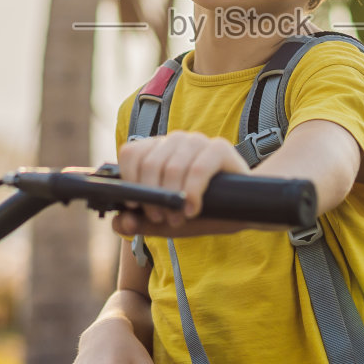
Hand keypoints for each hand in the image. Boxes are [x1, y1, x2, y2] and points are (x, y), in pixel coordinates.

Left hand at [113, 131, 249, 232]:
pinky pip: (198, 169)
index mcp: (158, 151)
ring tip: (179, 219)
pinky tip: (193, 210)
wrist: (243, 208)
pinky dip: (192, 193)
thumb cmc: (200, 211)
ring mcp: (198, 141)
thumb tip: (119, 221)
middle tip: (161, 219)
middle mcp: (175, 140)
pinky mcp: (219, 147)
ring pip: (173, 166)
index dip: (130, 180)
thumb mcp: (166, 222)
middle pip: (150, 163)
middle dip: (152, 197)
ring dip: (173, 199)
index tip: (135, 205)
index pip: (131, 154)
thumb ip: (140, 223)